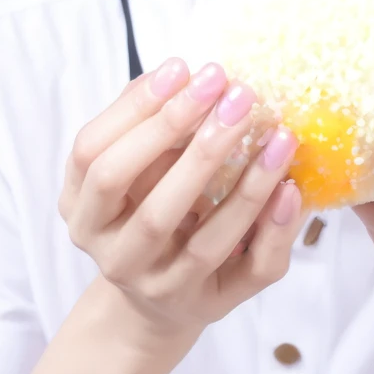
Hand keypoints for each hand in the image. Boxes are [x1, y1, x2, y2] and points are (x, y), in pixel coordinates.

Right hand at [58, 59, 303, 357]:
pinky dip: (274, 228)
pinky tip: (290, 188)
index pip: (93, 154)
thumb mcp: (133, 171)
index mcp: (82, 211)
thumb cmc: (147, 212)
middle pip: (147, 199)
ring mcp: (160, 285)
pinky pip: (250, 268)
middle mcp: (113, 253)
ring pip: (202, 240)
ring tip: (278, 135)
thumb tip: (177, 75)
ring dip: (247, 184)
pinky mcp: (210, 304)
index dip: (135, 109)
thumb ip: (146, 124)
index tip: (182, 68)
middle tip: (234, 93)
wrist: (154, 303)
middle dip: (186, 136)